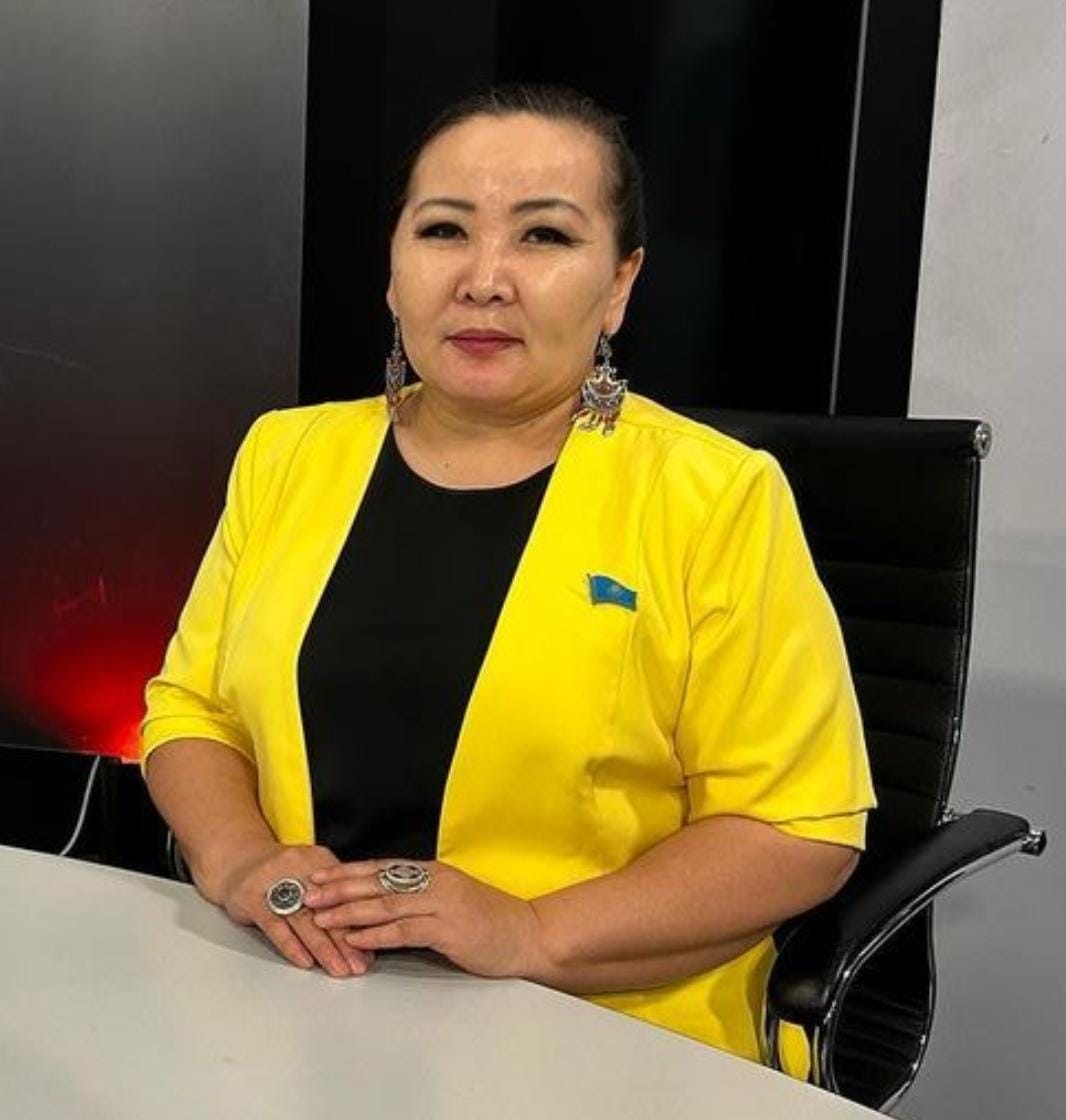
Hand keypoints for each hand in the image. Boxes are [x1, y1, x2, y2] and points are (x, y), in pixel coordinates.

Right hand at [216, 841, 374, 978]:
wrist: (237, 860)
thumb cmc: (281, 872)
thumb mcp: (310, 872)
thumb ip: (334, 896)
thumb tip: (363, 930)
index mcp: (319, 860)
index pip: (345, 895)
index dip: (361, 921)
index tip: (372, 947)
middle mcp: (299, 868)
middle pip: (327, 908)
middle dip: (346, 941)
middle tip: (359, 965)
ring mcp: (274, 882)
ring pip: (304, 919)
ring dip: (323, 948)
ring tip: (338, 968)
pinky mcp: (252, 898)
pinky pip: (275, 925)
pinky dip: (292, 945)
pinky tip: (305, 962)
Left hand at [303, 859, 546, 979]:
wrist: (528, 934)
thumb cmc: (490, 921)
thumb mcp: (452, 900)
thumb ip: (419, 898)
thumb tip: (381, 903)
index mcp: (433, 872)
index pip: (381, 868)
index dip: (347, 872)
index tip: (318, 875)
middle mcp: (434, 882)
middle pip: (377, 882)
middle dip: (338, 887)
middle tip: (306, 892)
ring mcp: (441, 903)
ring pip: (385, 904)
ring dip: (349, 911)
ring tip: (320, 916)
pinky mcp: (448, 929)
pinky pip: (404, 930)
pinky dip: (375, 934)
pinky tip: (354, 938)